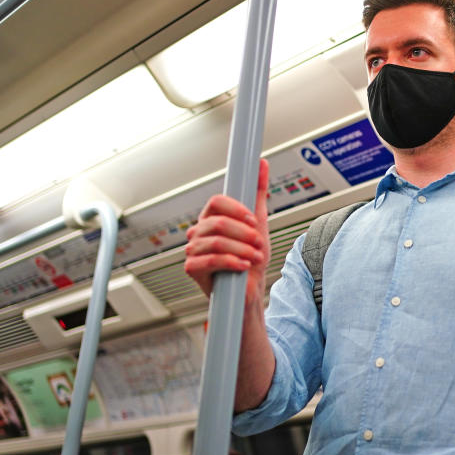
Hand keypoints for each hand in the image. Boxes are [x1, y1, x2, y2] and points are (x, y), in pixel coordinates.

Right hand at [185, 159, 270, 298]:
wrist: (249, 290)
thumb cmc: (251, 257)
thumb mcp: (259, 222)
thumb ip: (258, 192)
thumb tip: (262, 163)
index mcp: (212, 218)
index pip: (216, 202)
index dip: (237, 209)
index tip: (254, 220)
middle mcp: (199, 231)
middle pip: (217, 223)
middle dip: (244, 234)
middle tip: (258, 244)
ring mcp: (193, 250)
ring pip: (216, 242)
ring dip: (242, 250)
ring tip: (254, 258)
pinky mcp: (192, 269)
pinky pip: (209, 260)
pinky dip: (231, 262)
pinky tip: (243, 266)